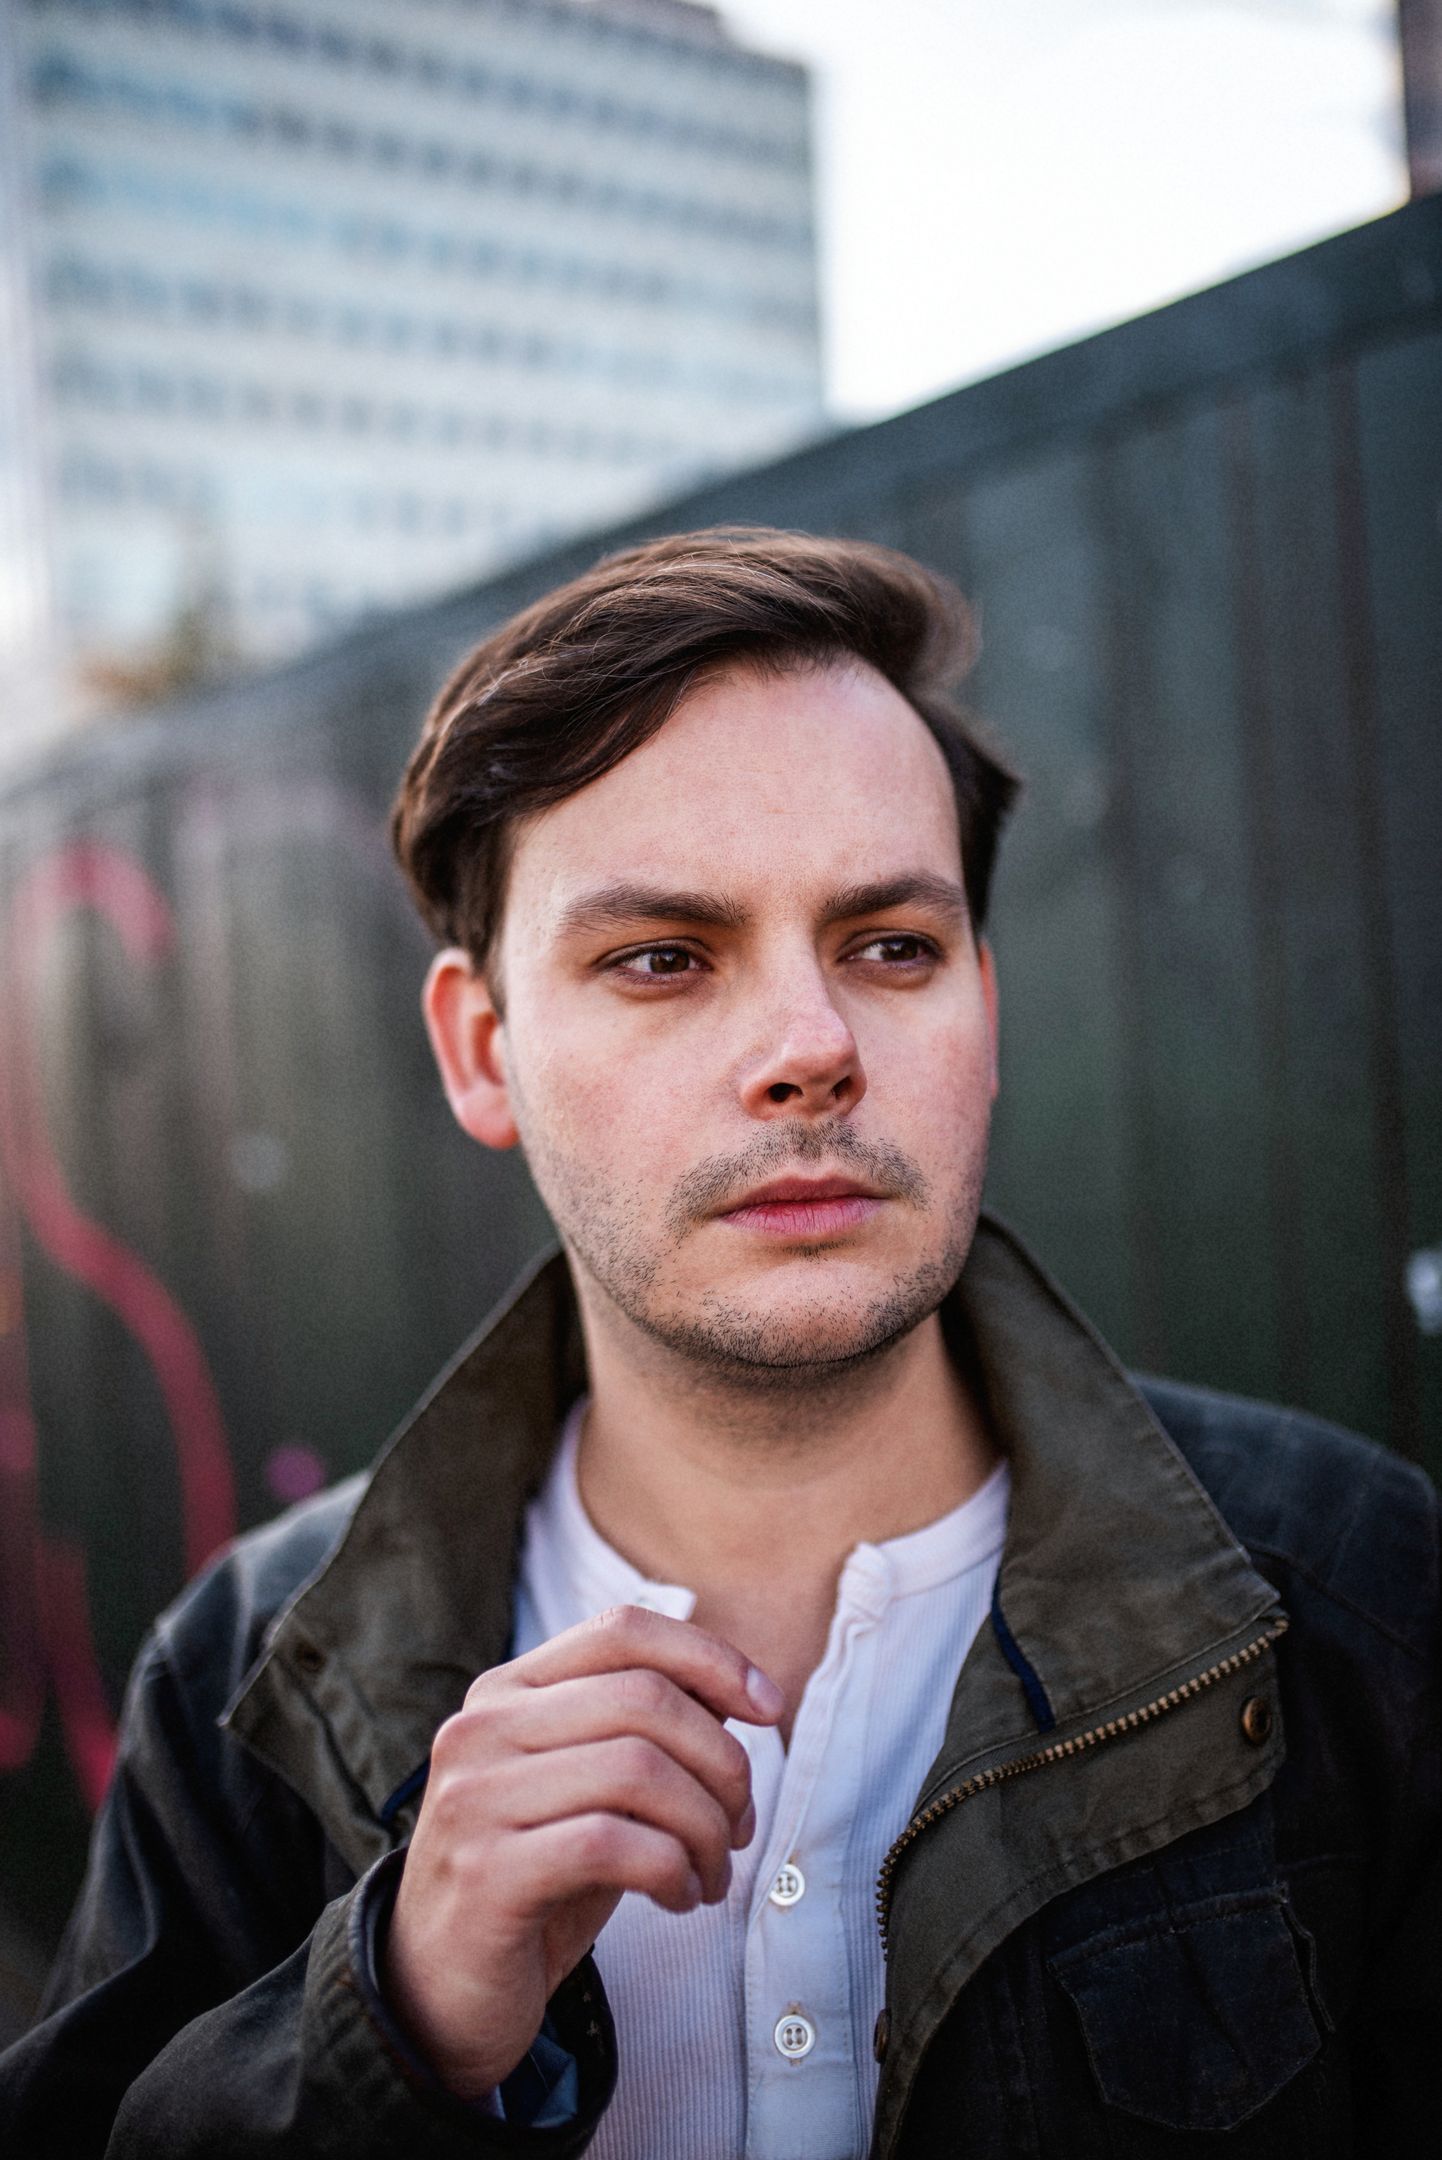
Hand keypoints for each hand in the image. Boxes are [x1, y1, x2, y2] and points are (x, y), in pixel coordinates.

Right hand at [383, 1604, 783, 2098]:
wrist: (437, 1994)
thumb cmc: (535, 1882)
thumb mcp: (588, 1792)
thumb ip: (643, 1735)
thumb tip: (744, 1694)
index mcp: (505, 1692)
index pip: (623, 1631)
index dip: (710, 1658)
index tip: (770, 1708)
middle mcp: (480, 1728)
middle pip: (644, 1699)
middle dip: (723, 1764)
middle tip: (739, 1828)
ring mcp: (475, 1797)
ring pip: (638, 1769)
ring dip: (705, 1827)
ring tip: (711, 1873)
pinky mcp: (485, 1872)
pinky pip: (612, 1844)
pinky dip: (671, 1869)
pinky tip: (678, 1898)